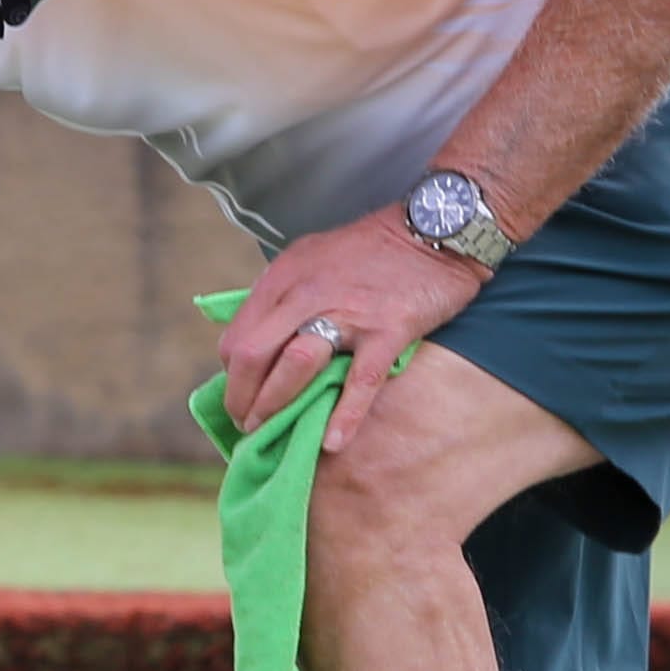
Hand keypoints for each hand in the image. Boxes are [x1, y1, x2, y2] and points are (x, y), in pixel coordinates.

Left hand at [220, 206, 488, 452]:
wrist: (437, 227)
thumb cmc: (375, 250)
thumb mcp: (314, 259)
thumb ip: (288, 295)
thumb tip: (265, 340)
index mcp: (284, 276)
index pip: (236, 336)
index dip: (232, 376)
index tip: (241, 397)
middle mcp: (305, 291)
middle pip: (252, 354)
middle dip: (241, 398)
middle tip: (248, 426)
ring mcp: (347, 311)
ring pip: (295, 365)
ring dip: (275, 406)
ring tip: (271, 433)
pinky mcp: (387, 329)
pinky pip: (359, 379)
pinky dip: (343, 415)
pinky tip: (333, 443)